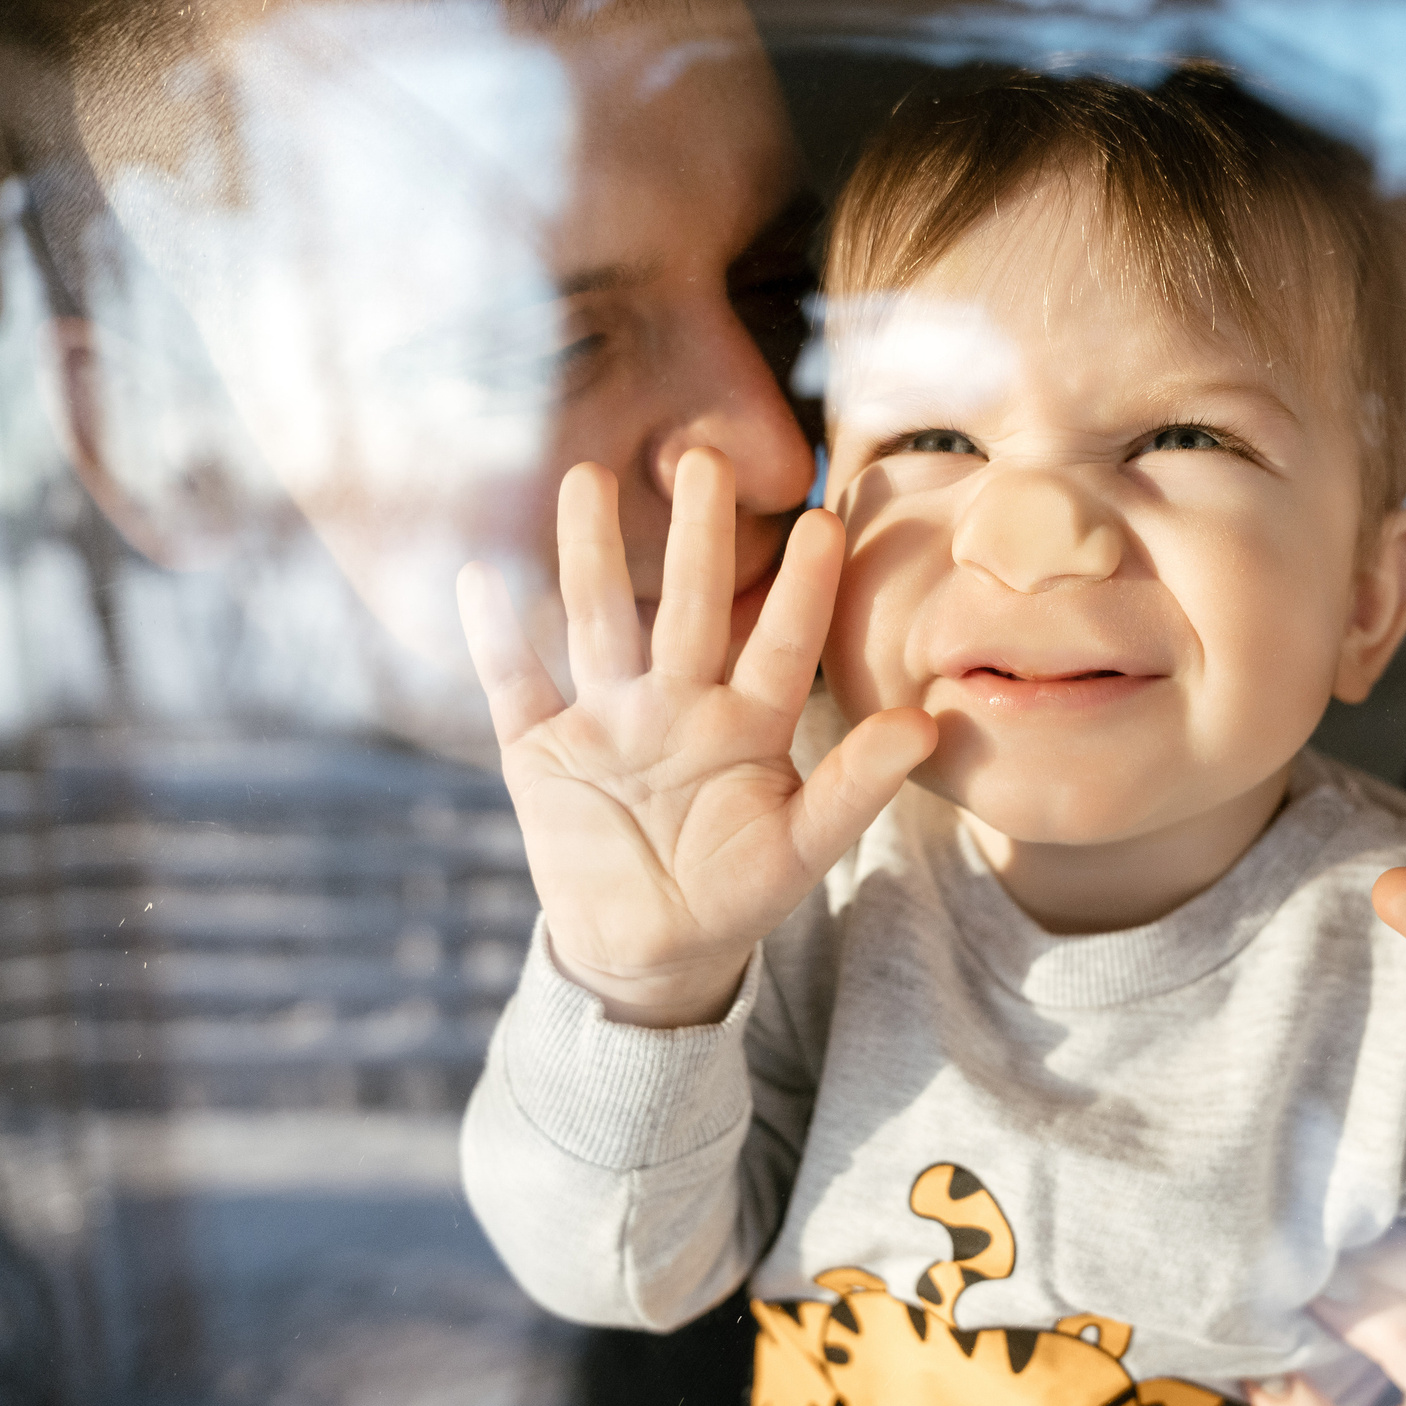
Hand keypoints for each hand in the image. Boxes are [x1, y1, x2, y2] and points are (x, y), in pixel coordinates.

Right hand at [457, 450, 936, 1025]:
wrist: (649, 949)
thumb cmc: (735, 893)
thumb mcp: (801, 846)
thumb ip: (858, 786)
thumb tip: (926, 724)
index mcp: (747, 722)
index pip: (779, 642)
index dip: (800, 587)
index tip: (823, 520)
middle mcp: (676, 702)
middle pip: (687, 606)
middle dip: (695, 537)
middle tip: (703, 456)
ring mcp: (606, 718)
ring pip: (597, 621)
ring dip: (589, 554)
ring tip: (587, 476)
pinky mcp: (540, 750)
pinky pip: (514, 683)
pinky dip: (493, 633)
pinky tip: (480, 572)